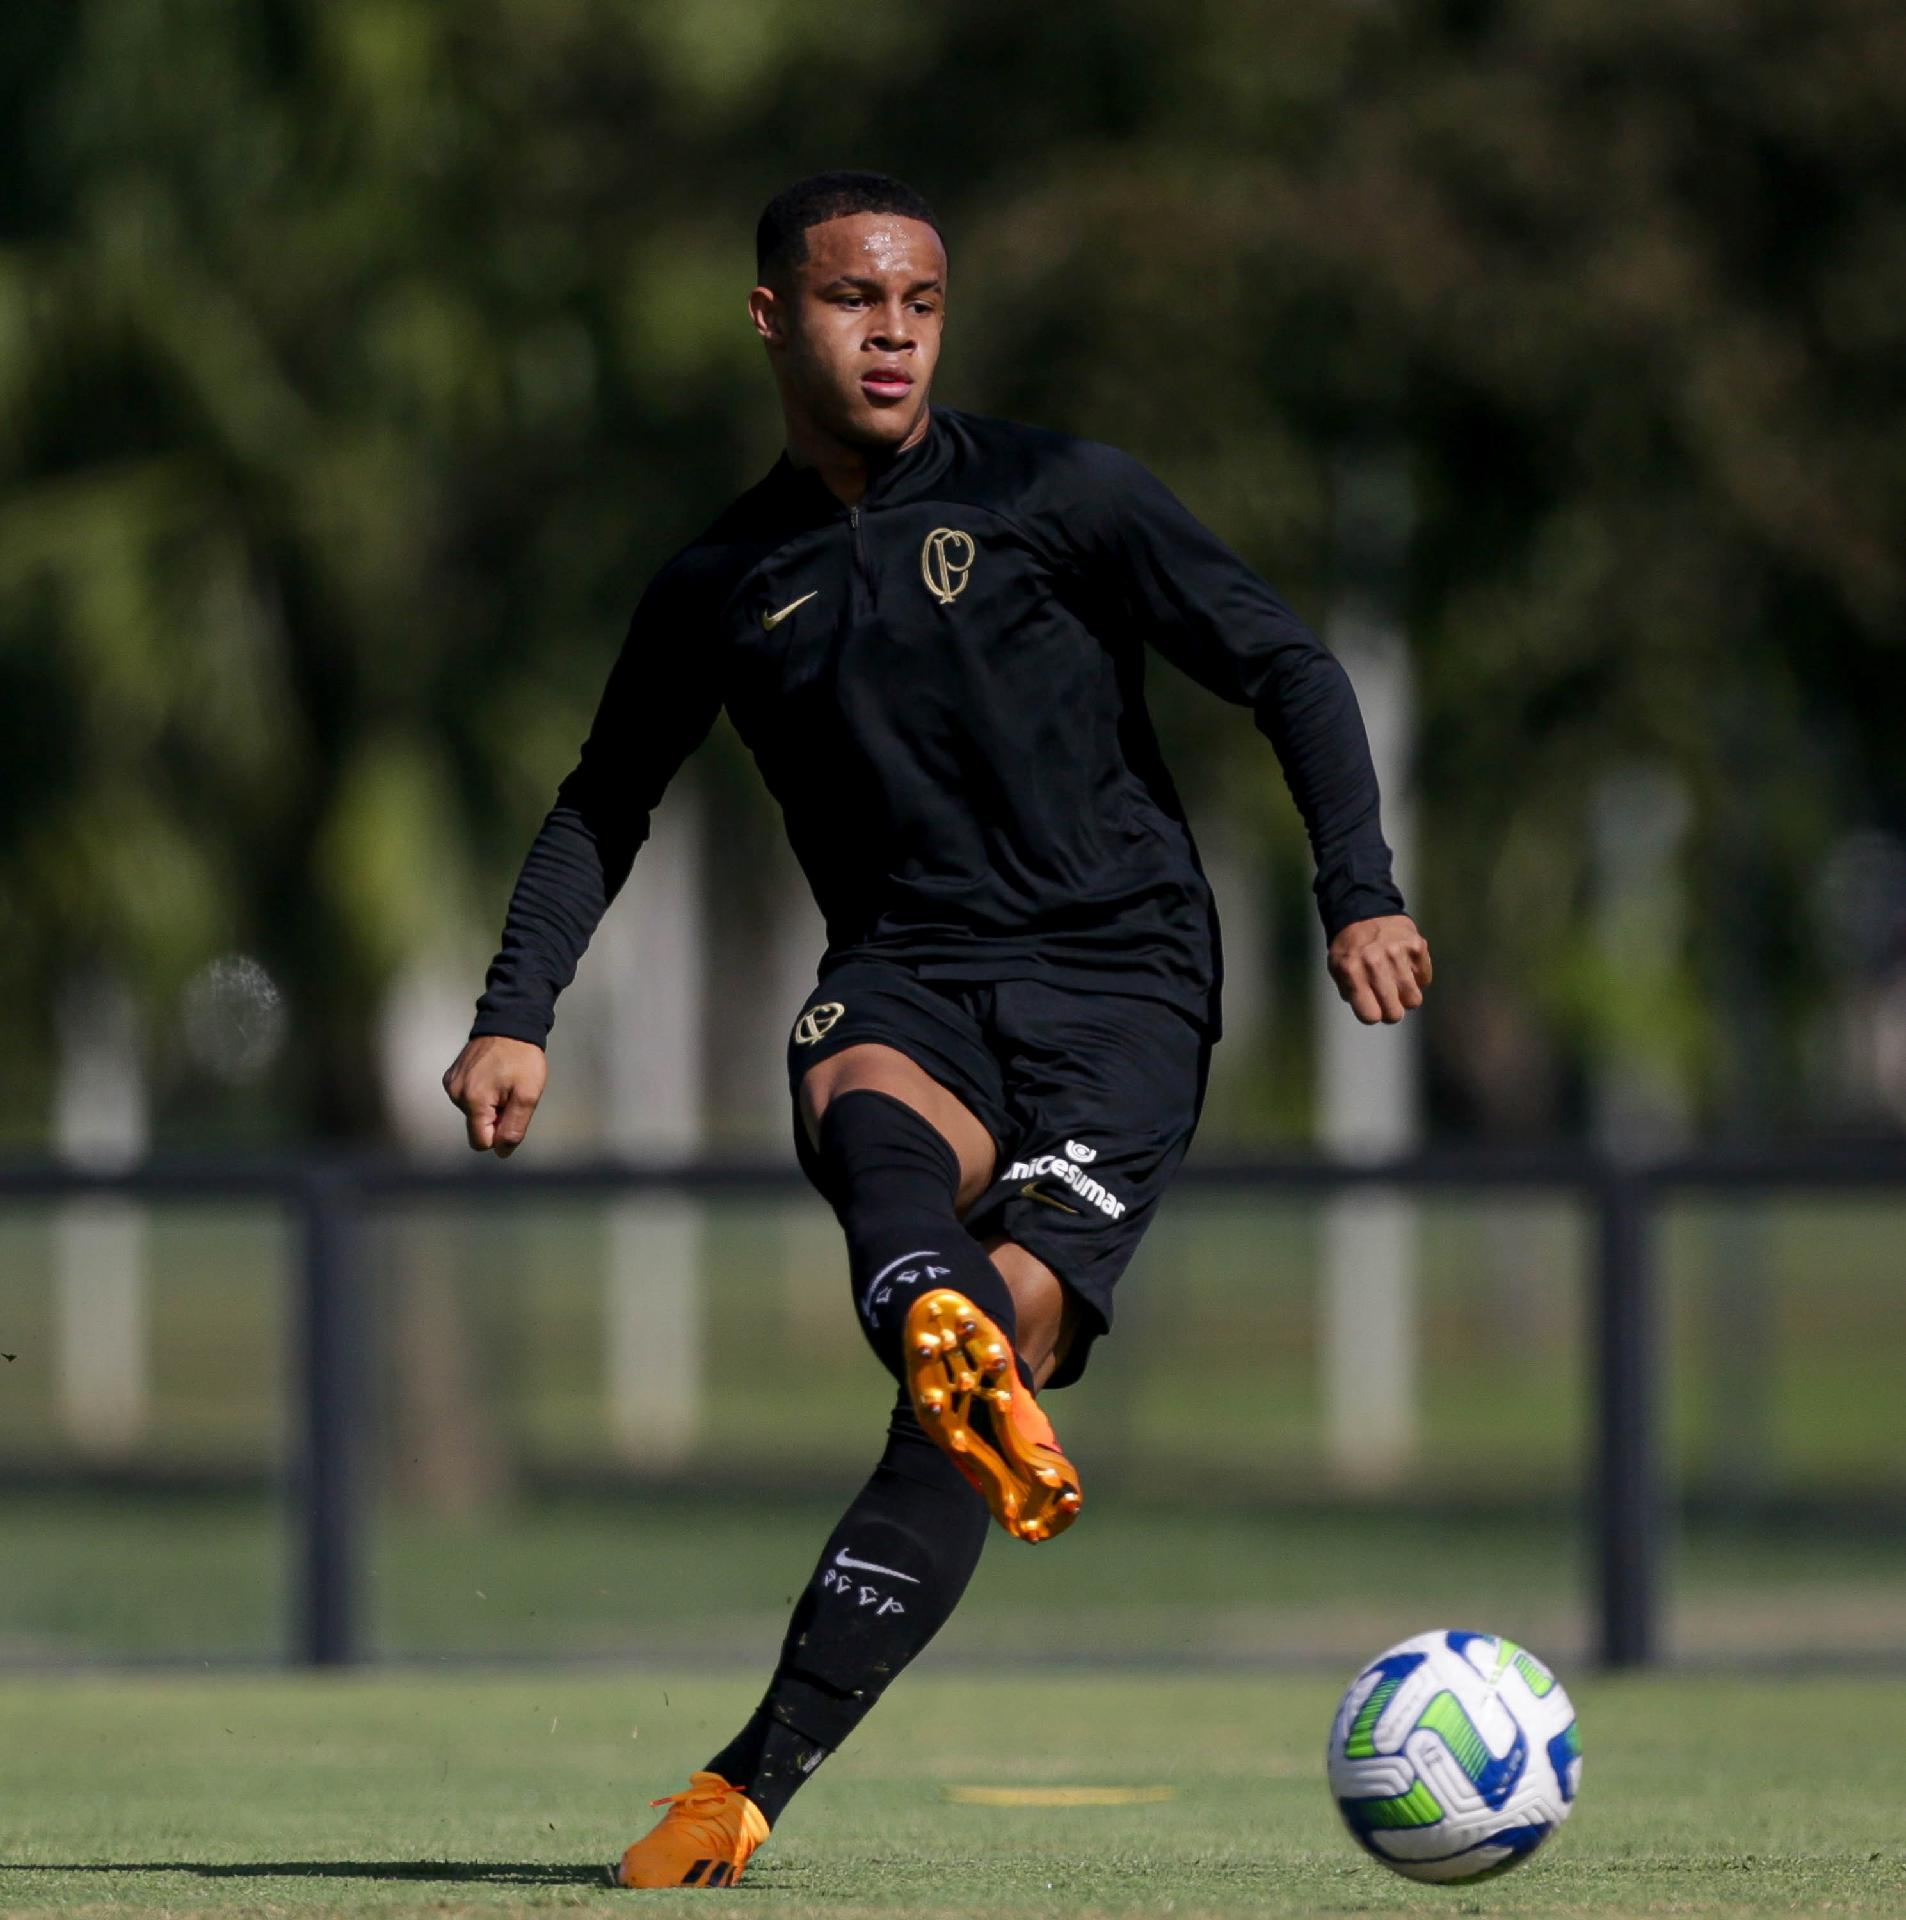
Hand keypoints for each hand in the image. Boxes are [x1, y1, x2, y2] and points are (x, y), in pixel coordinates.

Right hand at [442, 1035, 547, 1155]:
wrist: (509, 1023)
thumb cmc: (522, 1058)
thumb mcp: (528, 1095)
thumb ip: (514, 1127)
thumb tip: (501, 1152)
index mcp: (473, 1101)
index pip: (480, 1142)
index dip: (499, 1134)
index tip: (512, 1113)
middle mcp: (456, 1094)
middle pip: (477, 1126)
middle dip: (495, 1118)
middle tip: (510, 1093)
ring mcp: (451, 1084)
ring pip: (473, 1113)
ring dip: (490, 1105)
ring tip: (503, 1081)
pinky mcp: (451, 1076)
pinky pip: (467, 1098)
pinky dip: (481, 1093)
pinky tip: (492, 1075)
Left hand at [1328, 914, 1431, 1025]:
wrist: (1365, 909)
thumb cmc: (1350, 946)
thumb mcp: (1337, 968)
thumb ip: (1350, 992)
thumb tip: (1372, 1013)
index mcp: (1352, 972)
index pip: (1370, 1016)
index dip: (1372, 1015)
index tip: (1372, 1007)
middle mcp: (1375, 963)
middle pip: (1395, 1013)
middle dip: (1391, 1011)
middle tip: (1387, 999)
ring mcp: (1398, 953)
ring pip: (1414, 1000)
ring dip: (1406, 996)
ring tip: (1397, 983)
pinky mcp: (1417, 945)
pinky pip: (1425, 979)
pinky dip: (1417, 977)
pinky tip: (1405, 966)